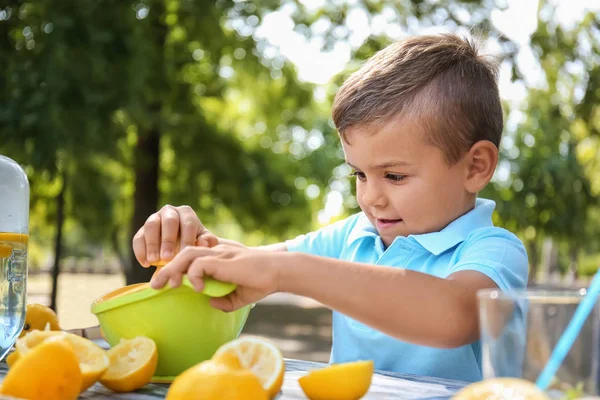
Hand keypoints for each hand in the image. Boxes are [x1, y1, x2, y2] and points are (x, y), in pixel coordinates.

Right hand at [132, 205, 217, 267]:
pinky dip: (140, 251)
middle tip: (168, 258)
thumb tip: (203, 242)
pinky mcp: (142, 230)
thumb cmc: (196, 243)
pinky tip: (145, 264)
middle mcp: (169, 212)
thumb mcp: (204, 242)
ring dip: (152, 244)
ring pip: (151, 226)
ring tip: (154, 260)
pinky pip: (138, 238)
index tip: (185, 254)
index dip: (186, 238)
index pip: (187, 223)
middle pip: (168, 221)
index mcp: (186, 212)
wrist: (181, 247)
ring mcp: (154, 219)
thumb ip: (208, 241)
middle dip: (168, 240)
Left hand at [150, 244, 281, 311]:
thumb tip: (210, 304)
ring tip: (168, 285)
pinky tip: (199, 288)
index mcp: (218, 258)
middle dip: (166, 269)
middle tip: (154, 285)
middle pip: (183, 253)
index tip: (167, 282)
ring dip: (173, 269)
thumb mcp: (240, 296)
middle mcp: (216, 252)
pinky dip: (194, 275)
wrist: (279, 272)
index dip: (176, 267)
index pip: (190, 256)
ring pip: (186, 254)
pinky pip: (199, 263)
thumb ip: (225, 300)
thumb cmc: (262, 282)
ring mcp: (219, 254)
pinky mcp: (223, 259)